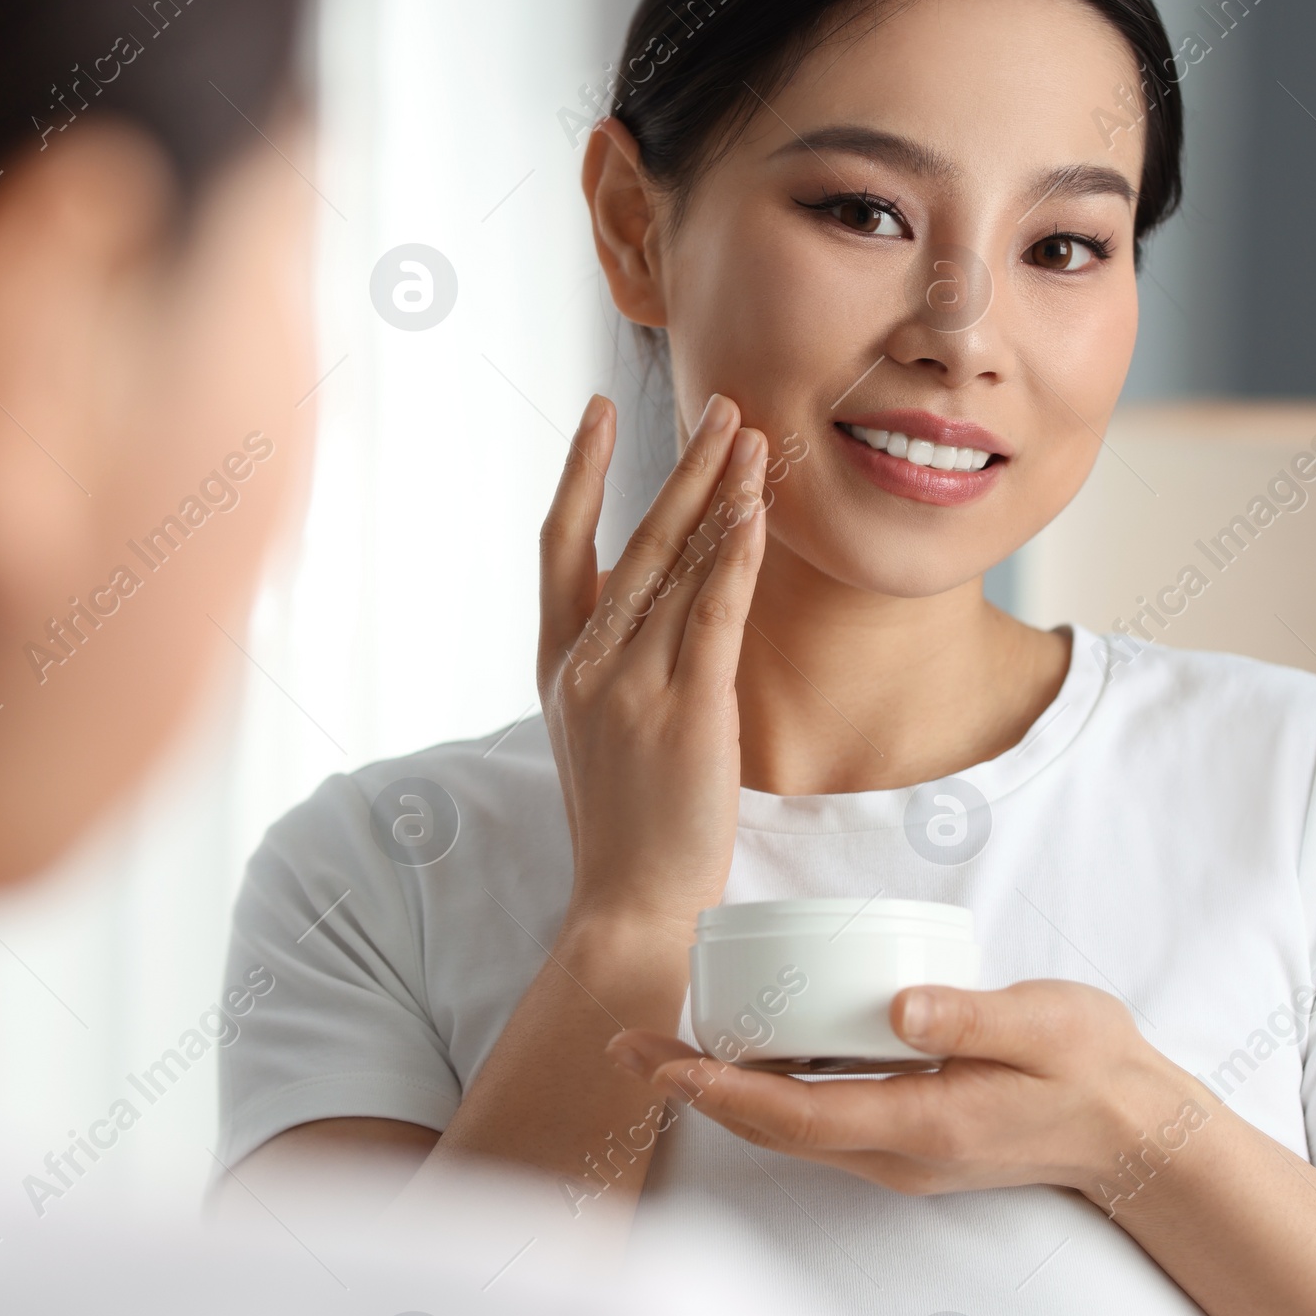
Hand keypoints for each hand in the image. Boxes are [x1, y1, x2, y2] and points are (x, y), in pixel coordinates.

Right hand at [538, 392, 767, 962]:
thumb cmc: (627, 832)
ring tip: (753, 437)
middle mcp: (587, 665)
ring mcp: (633, 685)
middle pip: (635, 538)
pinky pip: (714, 612)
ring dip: (719, 492)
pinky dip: (735, 555)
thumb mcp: (597, 737)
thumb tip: (648, 613)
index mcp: (559, 668)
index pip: (560, 546)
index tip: (597, 414)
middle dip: (681, 466)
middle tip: (721, 406)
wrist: (629, 909)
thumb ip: (613, 670)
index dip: (580, 474)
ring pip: (678, 565)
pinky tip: (756, 510)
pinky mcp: (687, 710)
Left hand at [608, 979, 1207, 1205]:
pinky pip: (817, 1123)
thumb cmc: (1092, 1067)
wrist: (1135, 1132)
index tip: (660, 1067)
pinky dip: (767, 1095)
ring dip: (722, 1095)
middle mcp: (896, 1153)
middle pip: (772, 1130)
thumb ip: (972, 1015)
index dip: (721, 1093)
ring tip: (664, 1052)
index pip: (797, 1115)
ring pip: (789, 1132)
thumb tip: (899, 1007)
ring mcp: (898, 1156)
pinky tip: (746, 1057)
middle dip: (696, 1094)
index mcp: (921, 1125)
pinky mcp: (905, 1142)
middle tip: (627, 1050)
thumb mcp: (1046, 1025)